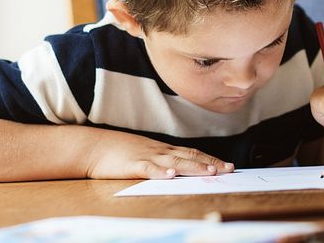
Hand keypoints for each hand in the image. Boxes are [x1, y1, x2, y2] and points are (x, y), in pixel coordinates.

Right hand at [85, 131, 234, 178]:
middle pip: (190, 156)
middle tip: (229, 169)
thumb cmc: (118, 152)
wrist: (94, 146)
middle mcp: (160, 151)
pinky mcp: (132, 165)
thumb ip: (160, 161)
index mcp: (163, 149)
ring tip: (209, 172)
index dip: (211, 159)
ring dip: (193, 167)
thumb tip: (177, 170)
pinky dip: (160, 172)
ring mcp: (147, 157)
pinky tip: (170, 176)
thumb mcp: (144, 154)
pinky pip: (148, 169)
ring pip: (174, 162)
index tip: (227, 165)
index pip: (192, 153)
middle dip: (211, 163)